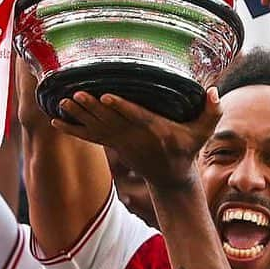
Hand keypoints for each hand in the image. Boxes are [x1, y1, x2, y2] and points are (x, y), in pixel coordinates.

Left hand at [52, 88, 220, 190]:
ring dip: (78, 115)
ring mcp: (121, 141)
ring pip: (96, 126)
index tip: (107, 96)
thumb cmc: (186, 149)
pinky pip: (89, 136)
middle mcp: (134, 136)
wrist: (169, 176)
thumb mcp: (203, 133)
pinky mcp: (113, 145)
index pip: (136, 116)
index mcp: (155, 130)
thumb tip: (215, 92)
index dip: (121, 107)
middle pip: (110, 120)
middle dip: (92, 107)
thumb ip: (211, 112)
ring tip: (61, 101)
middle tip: (75, 93)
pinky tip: (54, 120)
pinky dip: (71, 129)